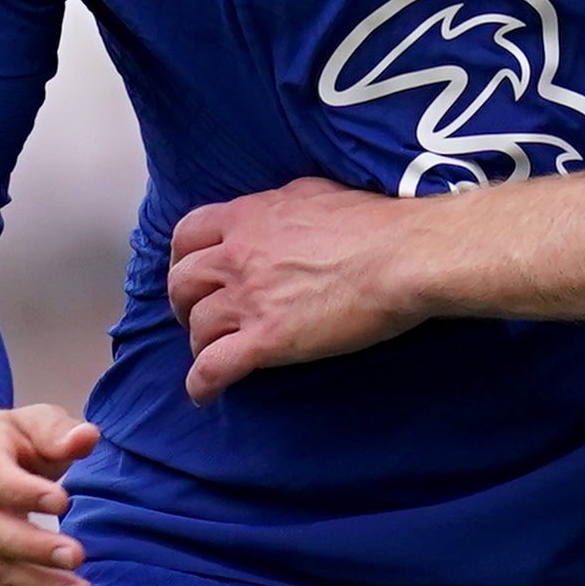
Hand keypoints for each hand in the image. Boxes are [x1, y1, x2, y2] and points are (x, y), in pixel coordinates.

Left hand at [168, 179, 432, 396]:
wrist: (403, 255)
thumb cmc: (372, 222)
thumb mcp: (312, 192)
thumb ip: (279, 206)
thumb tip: (274, 215)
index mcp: (248, 217)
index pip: (188, 235)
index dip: (184, 258)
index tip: (196, 274)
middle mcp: (237, 256)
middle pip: (182, 283)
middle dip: (185, 303)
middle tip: (202, 316)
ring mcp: (248, 299)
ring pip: (197, 327)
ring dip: (201, 343)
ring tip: (215, 354)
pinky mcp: (267, 340)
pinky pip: (214, 367)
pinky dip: (202, 383)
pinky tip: (205, 393)